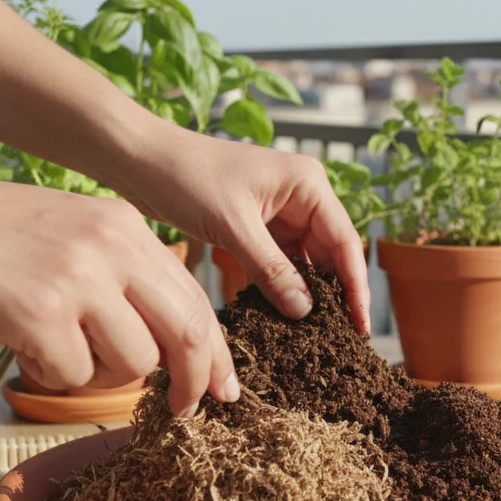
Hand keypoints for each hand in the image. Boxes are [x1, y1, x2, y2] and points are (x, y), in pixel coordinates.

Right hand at [0, 172, 237, 414]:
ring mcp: (78, 281)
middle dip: (192, 383)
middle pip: (187, 334)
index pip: (196, 299)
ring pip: (134, 364)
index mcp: (126, 228)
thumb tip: (165, 343)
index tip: (221, 386)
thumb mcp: (73, 231)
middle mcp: (112, 249)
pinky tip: (22, 346)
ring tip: (58, 350)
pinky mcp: (39, 314)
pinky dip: (51, 375)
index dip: (215, 352)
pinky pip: (74, 376)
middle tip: (182, 410)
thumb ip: (122, 276)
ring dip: (101, 377)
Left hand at [118, 120, 370, 332]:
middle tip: (339, 339)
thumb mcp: (234, 227)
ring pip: (304, 262)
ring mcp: (279, 212)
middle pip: (329, 254)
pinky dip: (279, 287)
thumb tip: (304, 312)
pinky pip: (278, 263)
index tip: (360, 324)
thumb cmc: (187, 178)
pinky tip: (281, 317)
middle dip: (332, 294)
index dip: (355, 286)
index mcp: (308, 184)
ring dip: (305, 294)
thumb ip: (272, 270)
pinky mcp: (256, 227)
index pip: (345, 241)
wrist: (140, 161)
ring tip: (312, 335)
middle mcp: (300, 196)